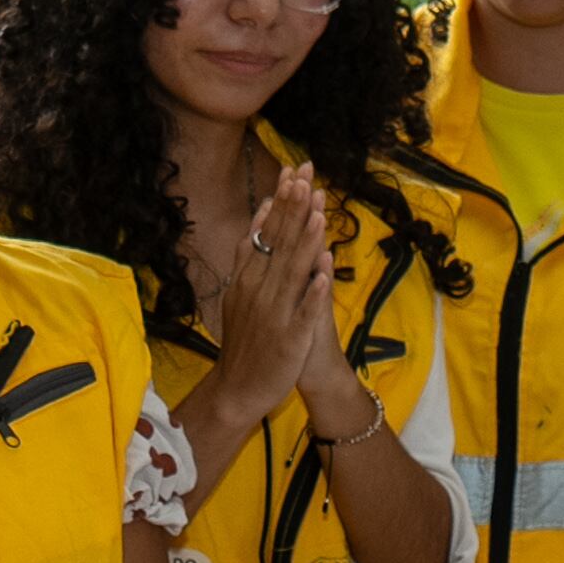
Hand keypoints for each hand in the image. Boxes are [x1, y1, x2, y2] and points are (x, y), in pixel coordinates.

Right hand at [209, 164, 334, 429]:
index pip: (265, 234)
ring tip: (318, 213)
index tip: (293, 173)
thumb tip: (262, 213)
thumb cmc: (246, 339)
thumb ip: (250, 253)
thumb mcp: (240, 291)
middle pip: (279, 244)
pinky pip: (303, 313)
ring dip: (305, 242)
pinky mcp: (289, 339)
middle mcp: (259, 291)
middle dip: (294, 209)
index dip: (281, 203)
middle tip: (306, 175)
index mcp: (248, 279)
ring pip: (292, 272)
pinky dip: (313, 293)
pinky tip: (325, 274)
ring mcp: (274, 314)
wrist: (238, 389)